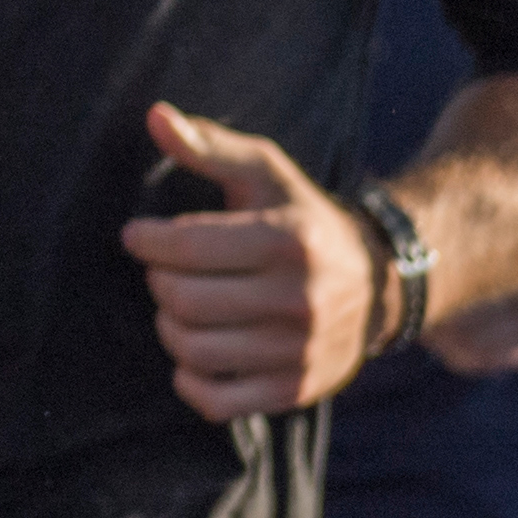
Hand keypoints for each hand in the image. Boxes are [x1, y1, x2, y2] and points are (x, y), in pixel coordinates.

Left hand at [118, 102, 382, 420]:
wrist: (378, 284)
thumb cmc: (303, 220)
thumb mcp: (266, 173)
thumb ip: (210, 145)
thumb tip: (156, 115)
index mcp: (288, 240)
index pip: (185, 246)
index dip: (147, 240)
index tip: (139, 235)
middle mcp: (299, 298)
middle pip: (182, 300)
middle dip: (158, 281)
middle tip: (164, 271)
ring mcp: (299, 350)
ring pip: (192, 350)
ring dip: (169, 326)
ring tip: (179, 307)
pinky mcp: (296, 390)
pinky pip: (217, 401)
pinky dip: (190, 380)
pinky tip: (192, 353)